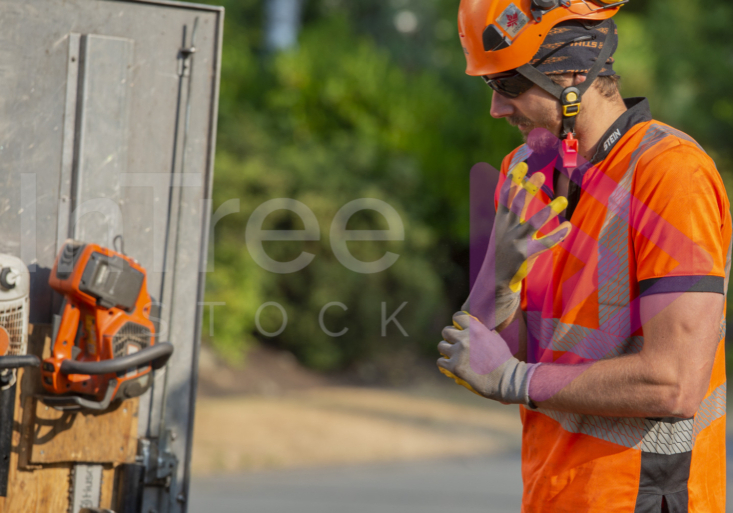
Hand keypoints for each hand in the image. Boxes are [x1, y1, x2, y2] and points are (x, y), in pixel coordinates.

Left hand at [437, 312, 535, 403]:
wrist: (507, 379)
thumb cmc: (503, 360)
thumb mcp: (494, 338)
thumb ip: (480, 331)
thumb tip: (472, 326)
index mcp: (476, 329)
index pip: (457, 317)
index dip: (457, 323)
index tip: (458, 328)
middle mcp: (465, 339)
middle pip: (446, 331)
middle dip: (450, 337)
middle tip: (455, 344)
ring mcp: (458, 353)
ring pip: (441, 346)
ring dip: (446, 350)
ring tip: (453, 355)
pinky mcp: (454, 367)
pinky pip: (440, 361)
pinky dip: (445, 364)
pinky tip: (451, 366)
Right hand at [463, 163, 570, 327]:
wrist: (494, 281)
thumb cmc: (503, 252)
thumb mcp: (503, 230)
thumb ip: (511, 210)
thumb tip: (519, 188)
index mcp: (502, 220)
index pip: (506, 195)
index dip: (513, 179)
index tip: (522, 164)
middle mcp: (507, 228)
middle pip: (517, 204)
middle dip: (528, 188)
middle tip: (540, 173)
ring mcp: (515, 242)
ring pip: (532, 223)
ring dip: (548, 211)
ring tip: (562, 201)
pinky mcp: (525, 256)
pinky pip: (543, 244)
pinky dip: (556, 236)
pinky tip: (568, 228)